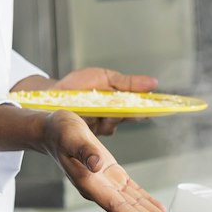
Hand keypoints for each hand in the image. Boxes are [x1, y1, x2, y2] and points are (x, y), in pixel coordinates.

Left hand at [20, 67, 158, 135]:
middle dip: (126, 111)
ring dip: (107, 116)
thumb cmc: (77, 85)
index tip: (162, 106)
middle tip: (122, 105)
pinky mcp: (89, 134)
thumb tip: (154, 83)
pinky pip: (98, 131)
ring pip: (114, 124)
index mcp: (120, 100)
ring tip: (95, 108)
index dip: (151, 107)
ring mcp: (101, 126)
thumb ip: (129, 82)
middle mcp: (114, 115)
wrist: (49, 95)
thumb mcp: (104, 77)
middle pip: (129, 116)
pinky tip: (88, 117)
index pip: (141, 105)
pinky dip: (95, 122)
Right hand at [41, 111, 176, 211]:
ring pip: (134, 204)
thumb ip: (85, 151)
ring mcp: (108, 184)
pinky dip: (147, 201)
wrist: (55, 131)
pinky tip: (158, 209)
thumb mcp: (71, 137)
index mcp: (89, 183)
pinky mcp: (114, 176)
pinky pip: (133, 193)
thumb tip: (96, 164)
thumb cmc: (61, 134)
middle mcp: (100, 189)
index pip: (116, 206)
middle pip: (129, 210)